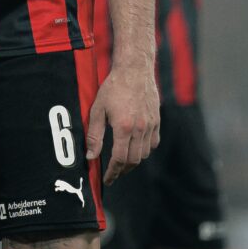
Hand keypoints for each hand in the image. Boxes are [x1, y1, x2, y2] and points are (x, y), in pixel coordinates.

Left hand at [86, 62, 159, 184]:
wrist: (135, 69)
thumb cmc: (114, 87)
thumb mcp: (98, 109)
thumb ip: (94, 135)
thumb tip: (90, 156)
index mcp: (123, 127)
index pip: (119, 159)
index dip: (112, 172)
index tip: (107, 179)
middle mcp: (139, 129)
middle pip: (133, 160)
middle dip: (122, 170)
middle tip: (114, 173)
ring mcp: (150, 125)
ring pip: (144, 154)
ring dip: (133, 161)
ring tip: (123, 161)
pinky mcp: (156, 120)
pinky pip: (153, 143)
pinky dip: (145, 149)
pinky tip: (136, 147)